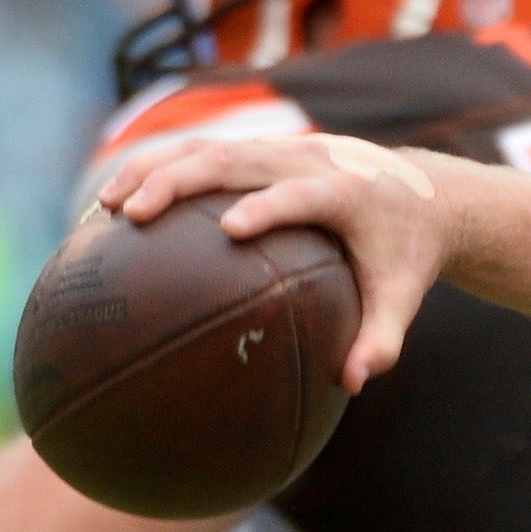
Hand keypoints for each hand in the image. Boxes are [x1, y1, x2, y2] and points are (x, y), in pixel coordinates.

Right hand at [101, 134, 446, 393]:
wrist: (424, 195)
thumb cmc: (404, 255)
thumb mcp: (402, 296)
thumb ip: (381, 339)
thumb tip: (352, 383)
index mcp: (348, 192)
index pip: (303, 195)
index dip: (271, 206)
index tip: (232, 229)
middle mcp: (309, 159)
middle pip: (237, 159)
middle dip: (181, 181)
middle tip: (133, 214)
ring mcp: (281, 148)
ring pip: (208, 148)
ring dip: (153, 170)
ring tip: (106, 207)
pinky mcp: (261, 148)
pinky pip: (202, 151)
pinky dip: (158, 169)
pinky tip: (114, 203)